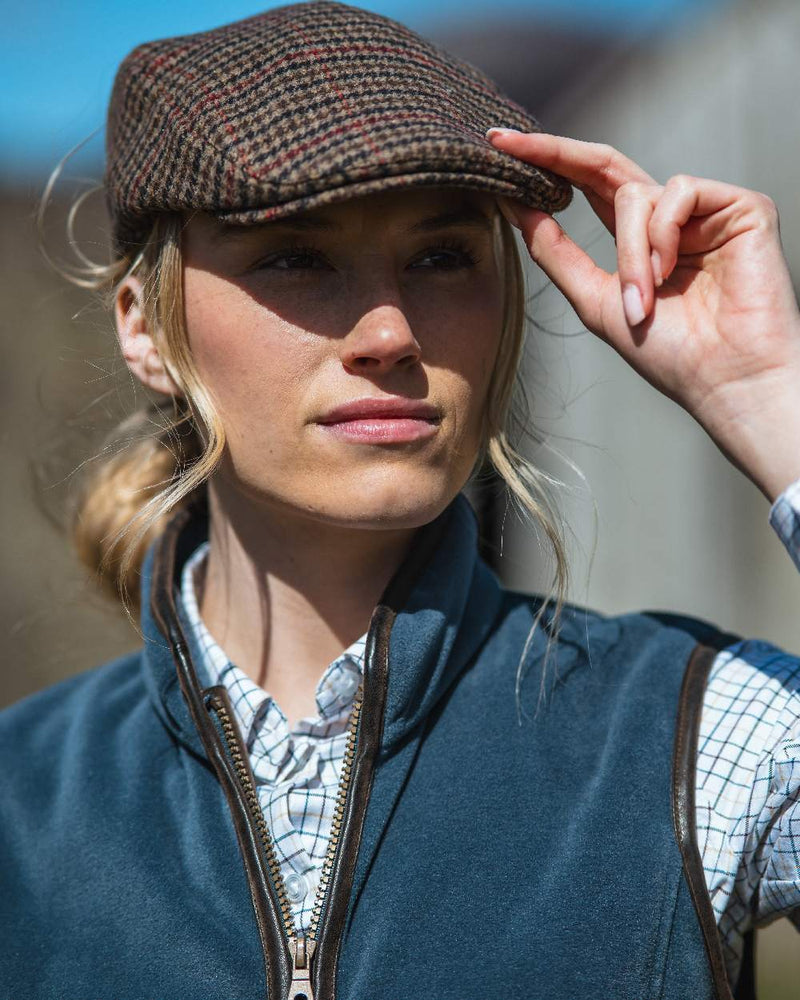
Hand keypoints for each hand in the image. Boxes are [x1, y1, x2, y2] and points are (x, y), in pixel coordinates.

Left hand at [486, 128, 799, 502]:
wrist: (724, 379)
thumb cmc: (669, 353)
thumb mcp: (595, 300)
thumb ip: (557, 253)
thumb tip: (516, 208)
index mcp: (639, 240)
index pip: (588, 188)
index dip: (547, 166)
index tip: (498, 148)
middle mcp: (670, 219)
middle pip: (605, 166)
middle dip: (553, 153)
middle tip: (506, 142)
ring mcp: (705, 211)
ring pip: (637, 194)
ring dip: (628, 250)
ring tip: (641, 297)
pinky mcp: (741, 206)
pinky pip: (679, 192)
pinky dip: (662, 235)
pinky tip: (668, 272)